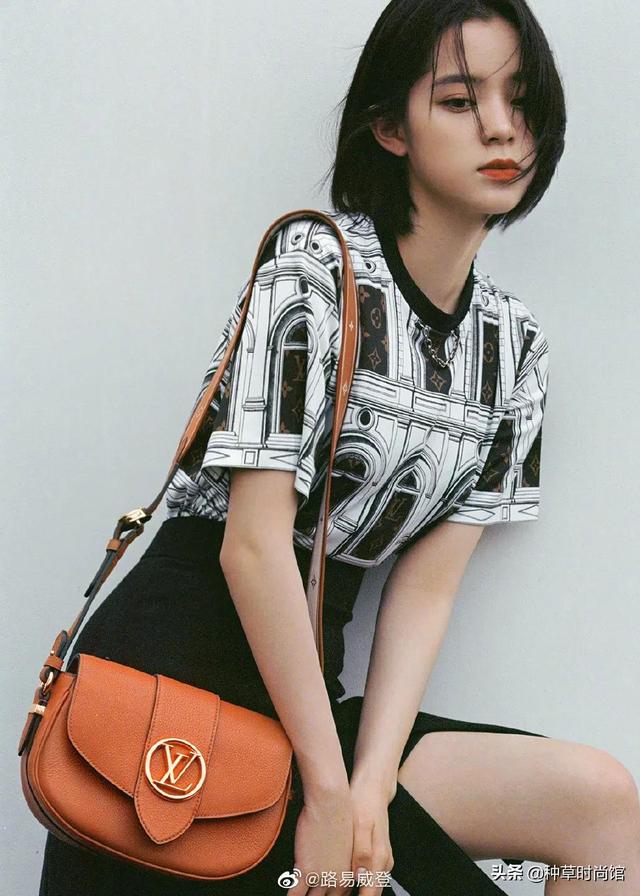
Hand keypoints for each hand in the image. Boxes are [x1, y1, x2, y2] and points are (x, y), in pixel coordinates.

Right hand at [288, 785, 353, 895]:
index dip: (330, 895)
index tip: (322, 894)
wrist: (332, 803)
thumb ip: (341, 859)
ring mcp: (322, 877)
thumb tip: (331, 863)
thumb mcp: (346, 842)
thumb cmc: (339, 815)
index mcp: (349, 873)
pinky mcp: (307, 870)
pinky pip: (295, 894)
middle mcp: (337, 879)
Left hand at [349, 776, 394, 895]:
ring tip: (333, 893)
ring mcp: (381, 859)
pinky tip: (341, 880)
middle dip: (350, 895)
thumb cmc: (364, 803)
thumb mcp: (361, 824)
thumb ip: (362, 851)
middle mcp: (383, 863)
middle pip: (370, 893)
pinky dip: (355, 882)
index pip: (370, 894)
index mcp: (379, 858)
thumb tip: (360, 877)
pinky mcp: (376, 854)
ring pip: (369, 886)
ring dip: (353, 892)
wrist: (372, 787)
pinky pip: (368, 876)